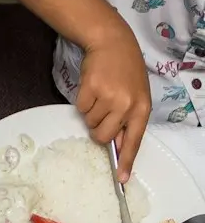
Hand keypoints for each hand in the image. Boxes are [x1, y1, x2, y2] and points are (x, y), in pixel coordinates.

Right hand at [76, 23, 151, 179]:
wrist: (113, 43)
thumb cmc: (125, 71)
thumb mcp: (134, 95)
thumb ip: (128, 119)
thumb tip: (116, 146)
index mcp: (141, 108)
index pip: (134, 140)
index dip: (126, 161)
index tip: (121, 179)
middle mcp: (127, 104)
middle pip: (103, 136)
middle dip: (98, 128)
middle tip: (103, 109)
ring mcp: (109, 97)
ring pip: (90, 123)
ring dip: (91, 111)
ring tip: (101, 92)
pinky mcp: (91, 90)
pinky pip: (80, 109)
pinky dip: (83, 101)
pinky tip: (93, 86)